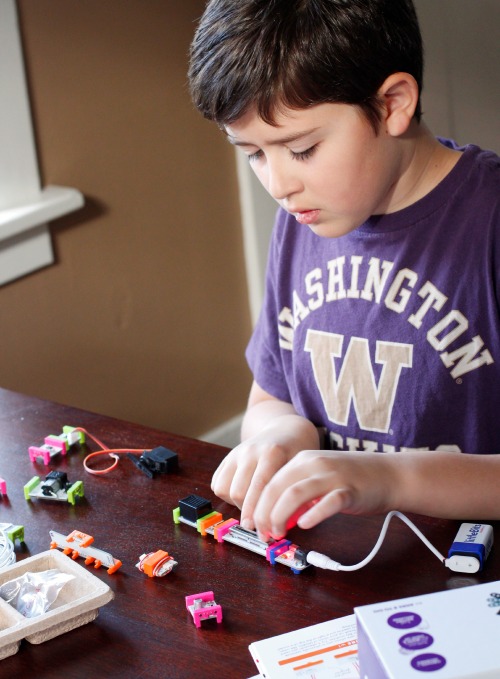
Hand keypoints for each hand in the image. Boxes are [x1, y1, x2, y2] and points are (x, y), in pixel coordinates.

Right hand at [211, 414, 319, 528]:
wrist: (286, 429)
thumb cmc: (296, 453)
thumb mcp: (300, 468)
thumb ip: (290, 491)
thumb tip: (283, 524)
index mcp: (272, 453)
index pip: (260, 489)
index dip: (260, 514)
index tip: (264, 532)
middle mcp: (250, 451)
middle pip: (238, 492)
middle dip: (247, 515)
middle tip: (258, 527)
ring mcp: (236, 452)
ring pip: (224, 489)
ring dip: (236, 504)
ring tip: (252, 507)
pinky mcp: (228, 457)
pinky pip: (217, 483)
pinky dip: (227, 495)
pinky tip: (244, 496)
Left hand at [252, 449, 397, 539]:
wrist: (389, 474)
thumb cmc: (352, 480)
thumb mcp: (318, 479)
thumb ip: (297, 493)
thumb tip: (275, 517)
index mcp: (303, 460)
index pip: (269, 482)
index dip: (258, 505)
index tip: (254, 525)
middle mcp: (314, 464)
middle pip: (277, 488)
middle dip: (264, 514)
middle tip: (264, 534)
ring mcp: (332, 476)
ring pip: (295, 494)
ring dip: (280, 516)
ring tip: (278, 533)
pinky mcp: (350, 491)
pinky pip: (328, 502)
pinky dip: (313, 515)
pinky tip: (305, 525)